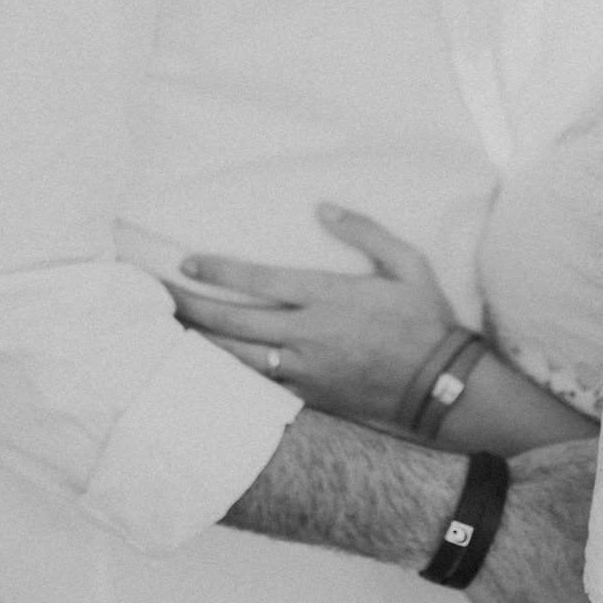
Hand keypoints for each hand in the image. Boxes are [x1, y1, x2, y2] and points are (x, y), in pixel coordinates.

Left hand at [171, 204, 460, 425]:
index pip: (258, 280)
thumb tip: (324, 207)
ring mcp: (305, 368)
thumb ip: (365, 231)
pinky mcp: (309, 395)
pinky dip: (229, 372)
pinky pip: (259, 384)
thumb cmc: (427, 320)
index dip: (217, 270)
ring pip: (237, 356)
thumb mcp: (408, 264)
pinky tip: (208, 365)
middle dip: (192, 306)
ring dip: (201, 341)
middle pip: (233, 320)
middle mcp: (308, 333)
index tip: (186, 263)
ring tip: (172, 329)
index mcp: (328, 295)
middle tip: (160, 295)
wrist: (441, 386)